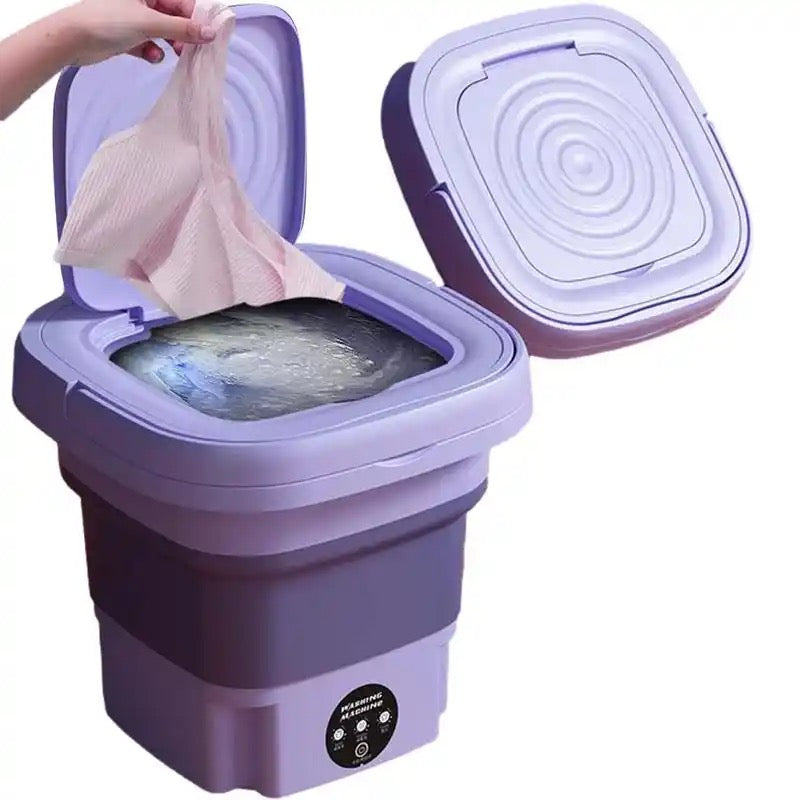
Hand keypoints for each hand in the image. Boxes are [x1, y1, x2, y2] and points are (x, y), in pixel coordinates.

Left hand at [63, 0, 215, 65]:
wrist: (72, 39)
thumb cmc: (106, 21)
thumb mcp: (149, 23)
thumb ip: (182, 28)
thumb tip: (210, 33)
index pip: (182, 1)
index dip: (197, 19)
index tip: (210, 37)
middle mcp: (142, 1)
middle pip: (174, 17)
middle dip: (183, 35)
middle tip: (191, 50)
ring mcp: (134, 18)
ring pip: (164, 32)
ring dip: (170, 45)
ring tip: (173, 55)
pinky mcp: (128, 36)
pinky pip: (150, 44)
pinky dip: (153, 51)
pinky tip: (149, 56)